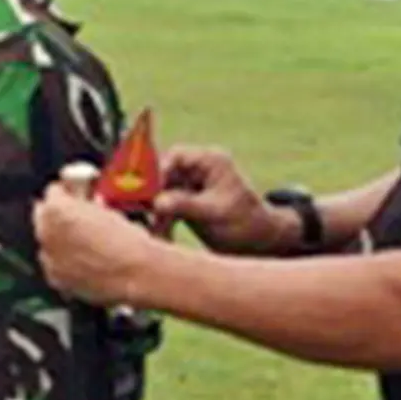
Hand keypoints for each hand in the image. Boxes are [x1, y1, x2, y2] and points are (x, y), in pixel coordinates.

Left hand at [33, 183, 157, 305]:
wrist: (135, 272)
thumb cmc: (126, 239)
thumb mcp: (107, 208)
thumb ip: (86, 204)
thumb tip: (84, 206)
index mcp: (56, 208)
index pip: (53, 192)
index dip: (67, 192)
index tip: (74, 195)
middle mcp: (46, 232)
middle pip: (43, 216)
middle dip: (57, 215)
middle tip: (76, 217)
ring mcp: (48, 257)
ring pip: (48, 242)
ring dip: (59, 239)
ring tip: (82, 241)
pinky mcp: (56, 279)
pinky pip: (54, 264)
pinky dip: (64, 261)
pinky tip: (83, 261)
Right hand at [152, 146, 294, 255]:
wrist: (260, 242)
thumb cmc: (245, 222)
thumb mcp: (215, 213)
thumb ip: (185, 205)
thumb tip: (157, 203)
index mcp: (210, 161)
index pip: (175, 157)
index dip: (157, 172)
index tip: (144, 193)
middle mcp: (198, 169)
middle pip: (163, 174)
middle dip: (152, 196)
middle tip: (141, 213)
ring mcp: (191, 186)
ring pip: (161, 193)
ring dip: (156, 214)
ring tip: (156, 234)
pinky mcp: (186, 202)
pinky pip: (166, 208)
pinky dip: (162, 222)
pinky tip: (162, 238)